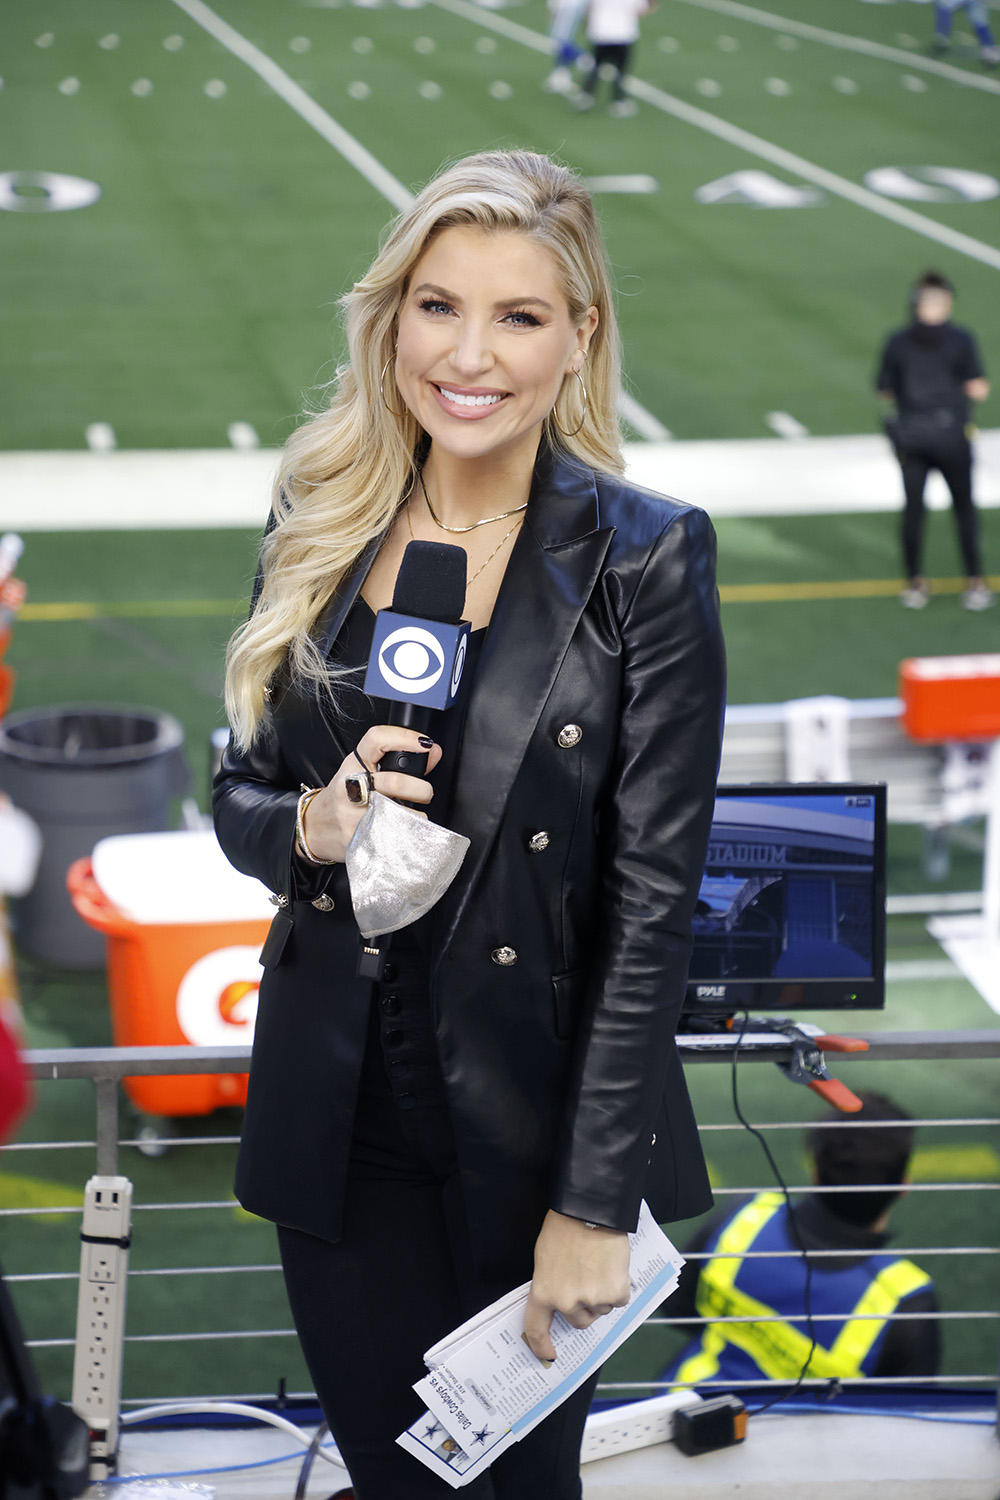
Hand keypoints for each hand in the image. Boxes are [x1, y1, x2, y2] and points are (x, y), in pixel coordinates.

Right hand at [298, 725, 442, 863]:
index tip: (425, 743)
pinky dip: (407, 833)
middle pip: (395, 782)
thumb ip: (399, 762)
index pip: (376, 740)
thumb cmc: (343, 796)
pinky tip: (404, 830)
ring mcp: (352, 814)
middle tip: (424, 793)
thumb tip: (433, 752)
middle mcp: (350, 786)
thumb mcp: (364, 772)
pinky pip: (393, 836)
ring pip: (397, 812)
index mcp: (353, 765)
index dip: (404, 737)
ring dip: (416, 815)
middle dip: (420, 788)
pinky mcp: (357, 839)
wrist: (316, 826)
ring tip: (413, 815)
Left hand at [522, 1210, 630, 1364]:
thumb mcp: (545, 1259)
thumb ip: (551, 1284)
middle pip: (580, 1321)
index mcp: (544, 1293)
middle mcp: (567, 1302)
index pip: (537, 1328)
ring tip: (598, 1266)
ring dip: (602, 1294)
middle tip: (586, 1281)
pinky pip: (619, 1300)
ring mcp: (593, 1300)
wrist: (591, 1211)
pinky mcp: (616, 1293)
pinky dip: (619, 1287)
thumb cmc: (564, 1229)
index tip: (548, 1355)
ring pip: (601, 1309)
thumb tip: (561, 1302)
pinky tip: (613, 1266)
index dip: (541, 1346)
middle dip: (584, 1307)